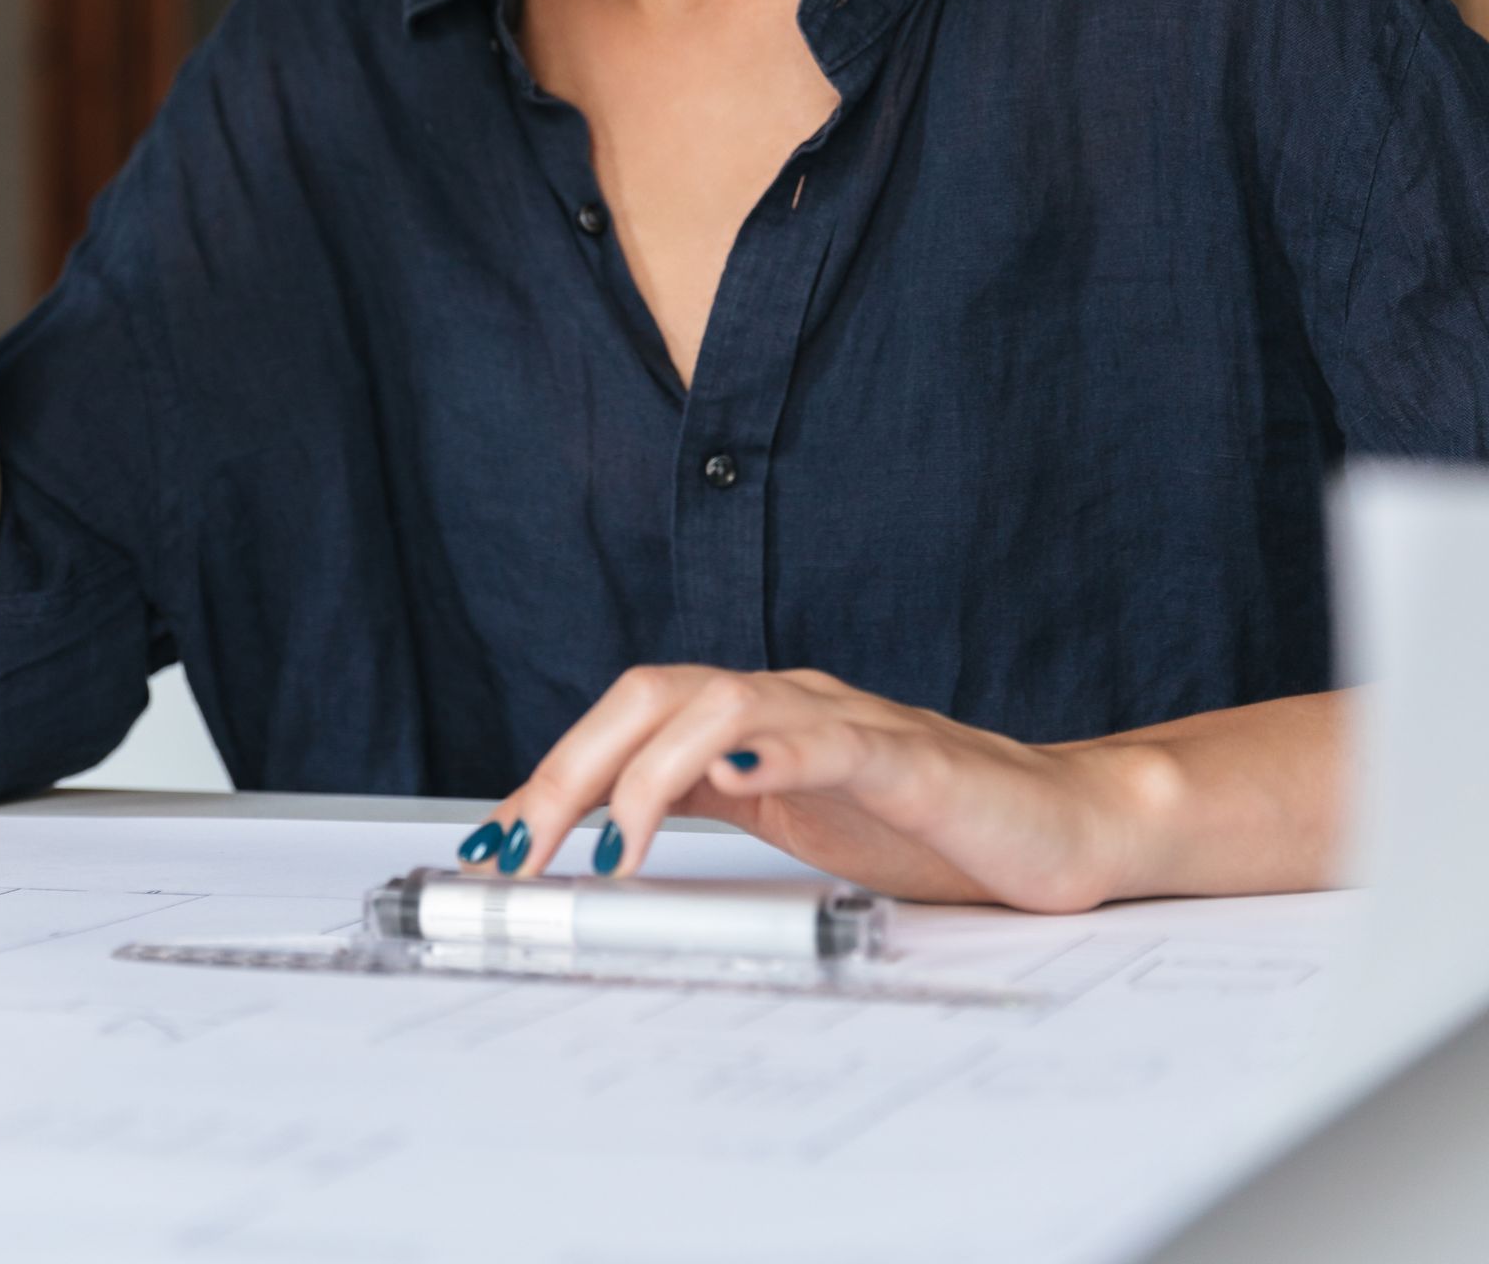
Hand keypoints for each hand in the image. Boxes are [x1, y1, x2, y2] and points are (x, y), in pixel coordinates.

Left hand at [467, 665, 1167, 912]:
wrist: (1052, 827)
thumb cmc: (924, 829)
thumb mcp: (790, 827)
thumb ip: (708, 814)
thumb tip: (594, 838)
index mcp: (753, 721)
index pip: (630, 718)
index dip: (554, 772)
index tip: (496, 846)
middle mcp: (788, 702)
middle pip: (653, 693)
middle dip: (572, 770)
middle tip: (522, 854)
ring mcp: (846, 720)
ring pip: (721, 702)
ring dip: (648, 773)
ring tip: (610, 850)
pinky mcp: (908, 757)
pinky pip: (831, 737)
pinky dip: (772, 751)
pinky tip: (733, 779)